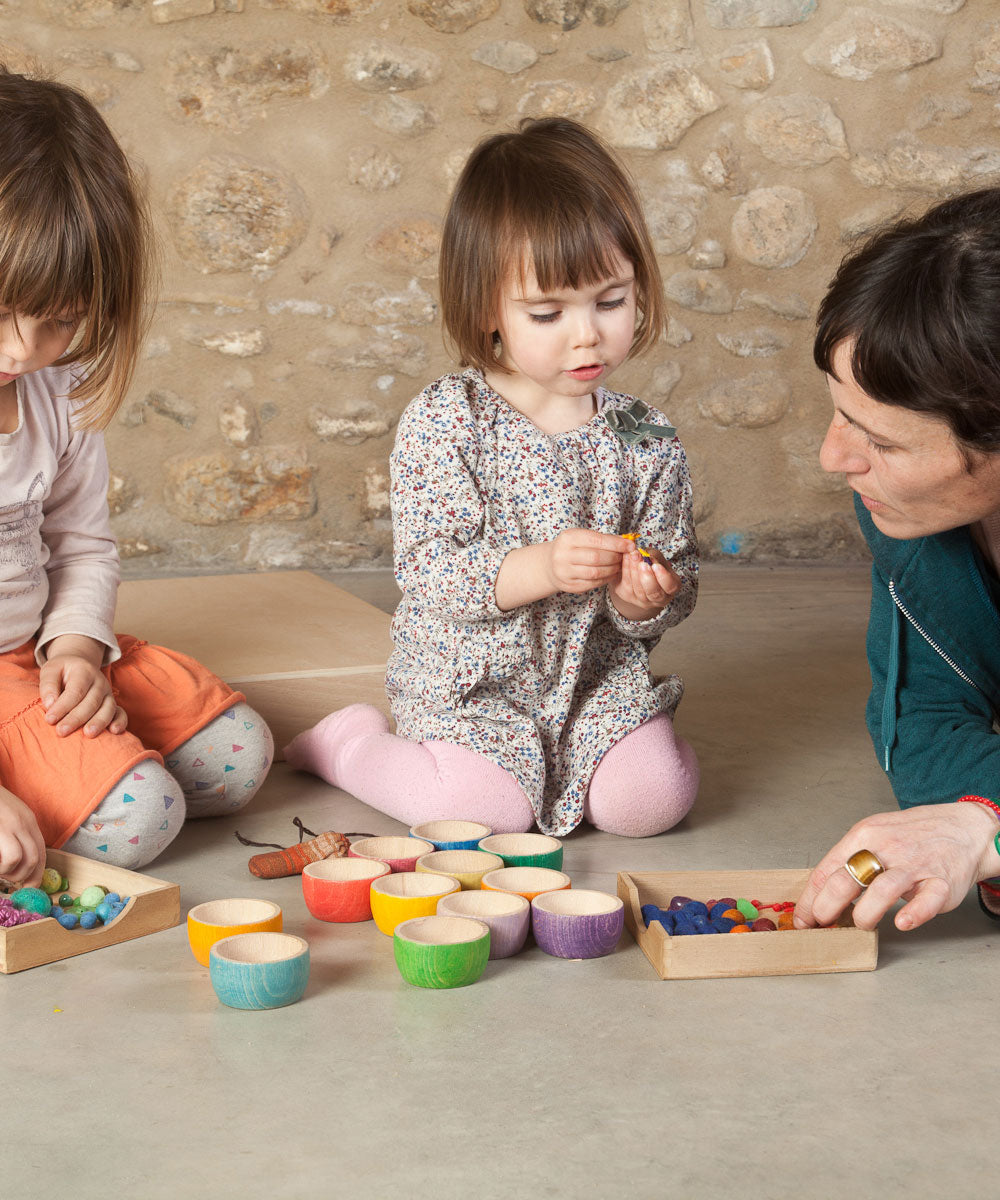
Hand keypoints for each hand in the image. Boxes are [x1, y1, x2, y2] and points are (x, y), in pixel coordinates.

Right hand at [0, 786, 45, 887]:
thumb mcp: (10, 816)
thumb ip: (17, 835)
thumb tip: (21, 864)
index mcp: (27, 820)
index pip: (41, 851)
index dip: (37, 873)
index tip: (30, 886)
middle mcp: (21, 822)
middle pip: (34, 858)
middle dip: (23, 876)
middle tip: (10, 881)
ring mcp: (7, 826)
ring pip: (18, 860)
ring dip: (8, 873)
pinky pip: (6, 857)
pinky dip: (1, 867)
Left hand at [39, 634, 125, 737]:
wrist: (79, 665)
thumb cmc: (62, 671)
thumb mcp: (50, 670)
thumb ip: (48, 686)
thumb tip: (49, 705)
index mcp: (84, 671)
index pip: (75, 691)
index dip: (63, 706)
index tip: (49, 719)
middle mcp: (100, 682)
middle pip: (91, 702)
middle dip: (76, 718)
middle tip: (61, 731)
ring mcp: (108, 693)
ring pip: (108, 708)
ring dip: (98, 722)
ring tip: (88, 734)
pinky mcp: (113, 704)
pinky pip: (121, 713)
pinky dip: (120, 722)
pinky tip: (114, 732)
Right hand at [545, 529, 632, 595]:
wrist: (550, 564)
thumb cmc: (572, 548)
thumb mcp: (582, 537)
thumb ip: (603, 539)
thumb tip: (627, 542)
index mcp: (568, 538)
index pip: (596, 540)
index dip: (616, 544)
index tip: (630, 545)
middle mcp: (563, 555)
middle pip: (597, 557)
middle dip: (615, 557)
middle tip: (623, 557)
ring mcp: (564, 572)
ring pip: (596, 572)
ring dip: (612, 569)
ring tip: (618, 565)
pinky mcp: (569, 586)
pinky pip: (593, 583)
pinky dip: (606, 579)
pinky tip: (611, 574)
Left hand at [609, 544, 681, 620]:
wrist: (637, 570)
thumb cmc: (652, 564)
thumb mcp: (657, 557)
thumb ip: (654, 556)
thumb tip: (648, 556)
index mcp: (671, 587)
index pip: (670, 586)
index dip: (663, 577)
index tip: (656, 566)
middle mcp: (659, 598)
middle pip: (654, 593)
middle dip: (648, 578)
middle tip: (642, 564)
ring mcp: (644, 601)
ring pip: (639, 591)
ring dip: (635, 572)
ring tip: (633, 557)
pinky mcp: (629, 597)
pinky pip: (628, 587)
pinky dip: (626, 571)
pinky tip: (626, 559)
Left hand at [793, 802, 999, 931]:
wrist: (964, 828)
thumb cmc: (912, 836)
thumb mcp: (874, 836)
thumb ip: (849, 861)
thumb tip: (819, 895)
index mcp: (864, 835)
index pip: (826, 870)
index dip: (810, 900)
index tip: (803, 919)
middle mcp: (887, 848)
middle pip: (846, 880)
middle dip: (826, 908)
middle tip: (824, 925)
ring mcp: (915, 865)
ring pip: (882, 891)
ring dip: (864, 915)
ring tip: (861, 924)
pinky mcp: (942, 882)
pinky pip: (926, 900)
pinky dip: (913, 914)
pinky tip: (901, 922)